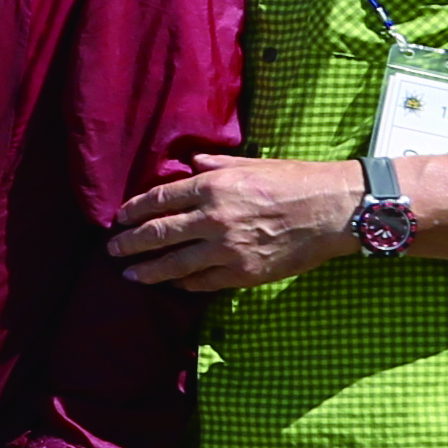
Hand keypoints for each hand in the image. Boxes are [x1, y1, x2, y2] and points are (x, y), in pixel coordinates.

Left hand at [110, 155, 362, 292]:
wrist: (334, 210)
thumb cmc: (296, 181)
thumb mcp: (251, 164)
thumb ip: (215, 165)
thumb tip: (190, 162)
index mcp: (212, 186)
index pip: (158, 200)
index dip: (134, 210)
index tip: (119, 218)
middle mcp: (213, 218)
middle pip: (157, 234)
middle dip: (129, 244)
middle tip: (112, 250)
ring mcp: (227, 249)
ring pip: (174, 265)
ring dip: (147, 271)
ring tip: (129, 274)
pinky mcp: (243, 273)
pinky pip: (203, 282)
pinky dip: (183, 284)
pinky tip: (172, 285)